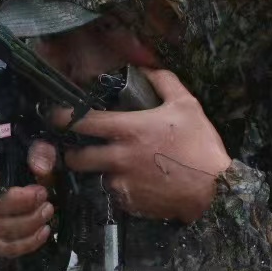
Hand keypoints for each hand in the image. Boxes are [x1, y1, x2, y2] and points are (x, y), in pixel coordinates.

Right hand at [0, 140, 58, 257]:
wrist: (27, 191)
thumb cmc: (24, 171)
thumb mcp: (33, 155)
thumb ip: (40, 154)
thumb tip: (41, 168)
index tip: (17, 182)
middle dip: (25, 204)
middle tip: (44, 195)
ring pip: (4, 231)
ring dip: (31, 222)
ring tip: (48, 210)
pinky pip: (8, 249)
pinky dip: (28, 243)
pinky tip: (45, 231)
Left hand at [54, 67, 229, 223]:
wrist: (216, 190)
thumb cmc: (201, 144)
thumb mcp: (187, 105)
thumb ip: (164, 82)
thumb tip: (146, 66)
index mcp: (128, 130)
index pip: (83, 122)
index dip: (63, 117)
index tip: (55, 116)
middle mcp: (118, 158)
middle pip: (77, 158)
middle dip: (73, 154)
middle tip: (79, 150)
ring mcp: (122, 183)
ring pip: (97, 178)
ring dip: (101, 173)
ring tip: (116, 168)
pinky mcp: (130, 203)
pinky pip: (115, 195)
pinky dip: (120, 189)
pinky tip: (137, 183)